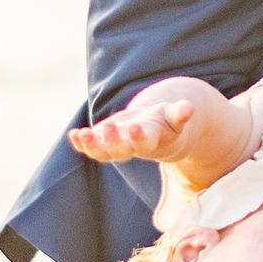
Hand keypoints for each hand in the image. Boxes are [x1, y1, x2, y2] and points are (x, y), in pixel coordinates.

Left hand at [69, 92, 199, 163]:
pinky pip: (91, 148)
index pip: (145, 143)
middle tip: (108, 127)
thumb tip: (189, 108)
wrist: (155, 132)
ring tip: (82, 134)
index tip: (135, 128)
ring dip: (92, 145)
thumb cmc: (166, 121)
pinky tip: (73, 134)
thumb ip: (180, 113)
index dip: (139, 137)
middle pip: (121, 151)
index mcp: (152, 141)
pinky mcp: (104, 142)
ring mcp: (117, 147)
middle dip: (113, 141)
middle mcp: (132, 147)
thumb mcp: (174, 115)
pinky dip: (80, 144)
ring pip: (103, 153)